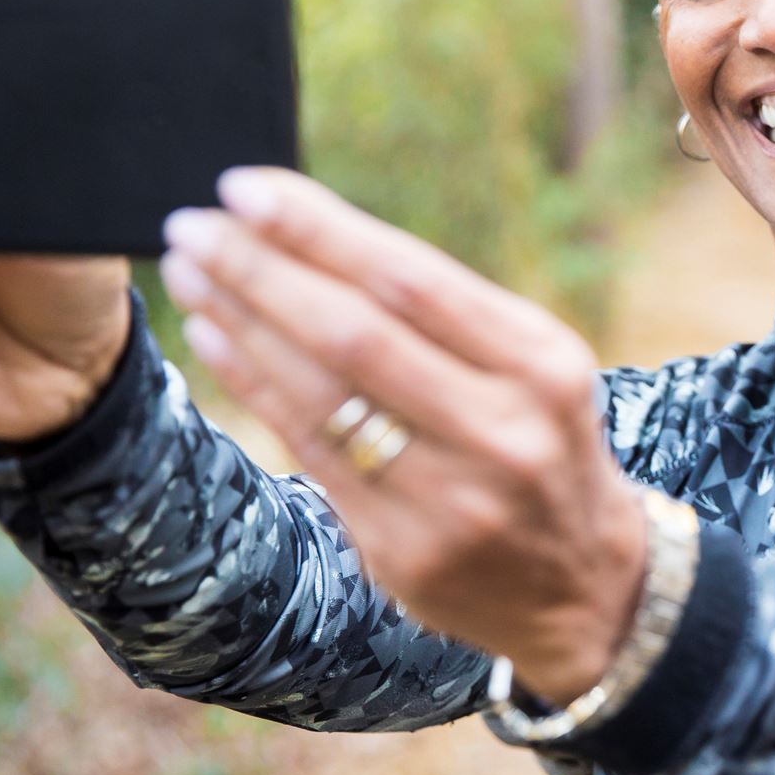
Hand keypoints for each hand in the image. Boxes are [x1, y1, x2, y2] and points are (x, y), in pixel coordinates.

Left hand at [156, 167, 647, 703]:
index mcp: (544, 364)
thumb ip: (444, 313)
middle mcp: (504, 431)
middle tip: (193, 225)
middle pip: (355, 334)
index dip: (319, 231)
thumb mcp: (533, 366)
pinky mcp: (403, 553)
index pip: (411, 279)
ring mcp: (452, 500)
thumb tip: (310, 233)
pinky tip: (214, 339)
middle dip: (260, 271)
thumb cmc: (539, 440)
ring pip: (321, 395)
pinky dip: (252, 386)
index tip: (246, 188)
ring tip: (191, 272)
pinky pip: (308, 453)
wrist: (584, 585)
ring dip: (240, 323)